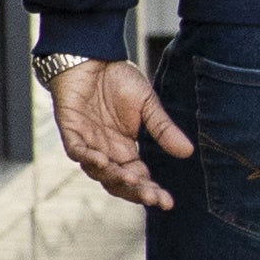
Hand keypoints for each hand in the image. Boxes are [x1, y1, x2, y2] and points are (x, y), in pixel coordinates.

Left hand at [48, 59, 194, 211]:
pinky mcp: (71, 128)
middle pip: (117, 182)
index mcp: (124, 149)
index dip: (151, 190)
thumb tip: (188, 152)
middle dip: (135, 191)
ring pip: (97, 171)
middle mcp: (105, 151)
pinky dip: (87, 157)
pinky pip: (77, 149)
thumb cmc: (118, 80)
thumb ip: (163, 130)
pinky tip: (102, 161)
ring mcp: (87, 142)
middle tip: (152, 197)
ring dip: (113, 177)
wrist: (92, 57)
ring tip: (132, 180)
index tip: (168, 202)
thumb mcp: (148, 106)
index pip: (138, 177)